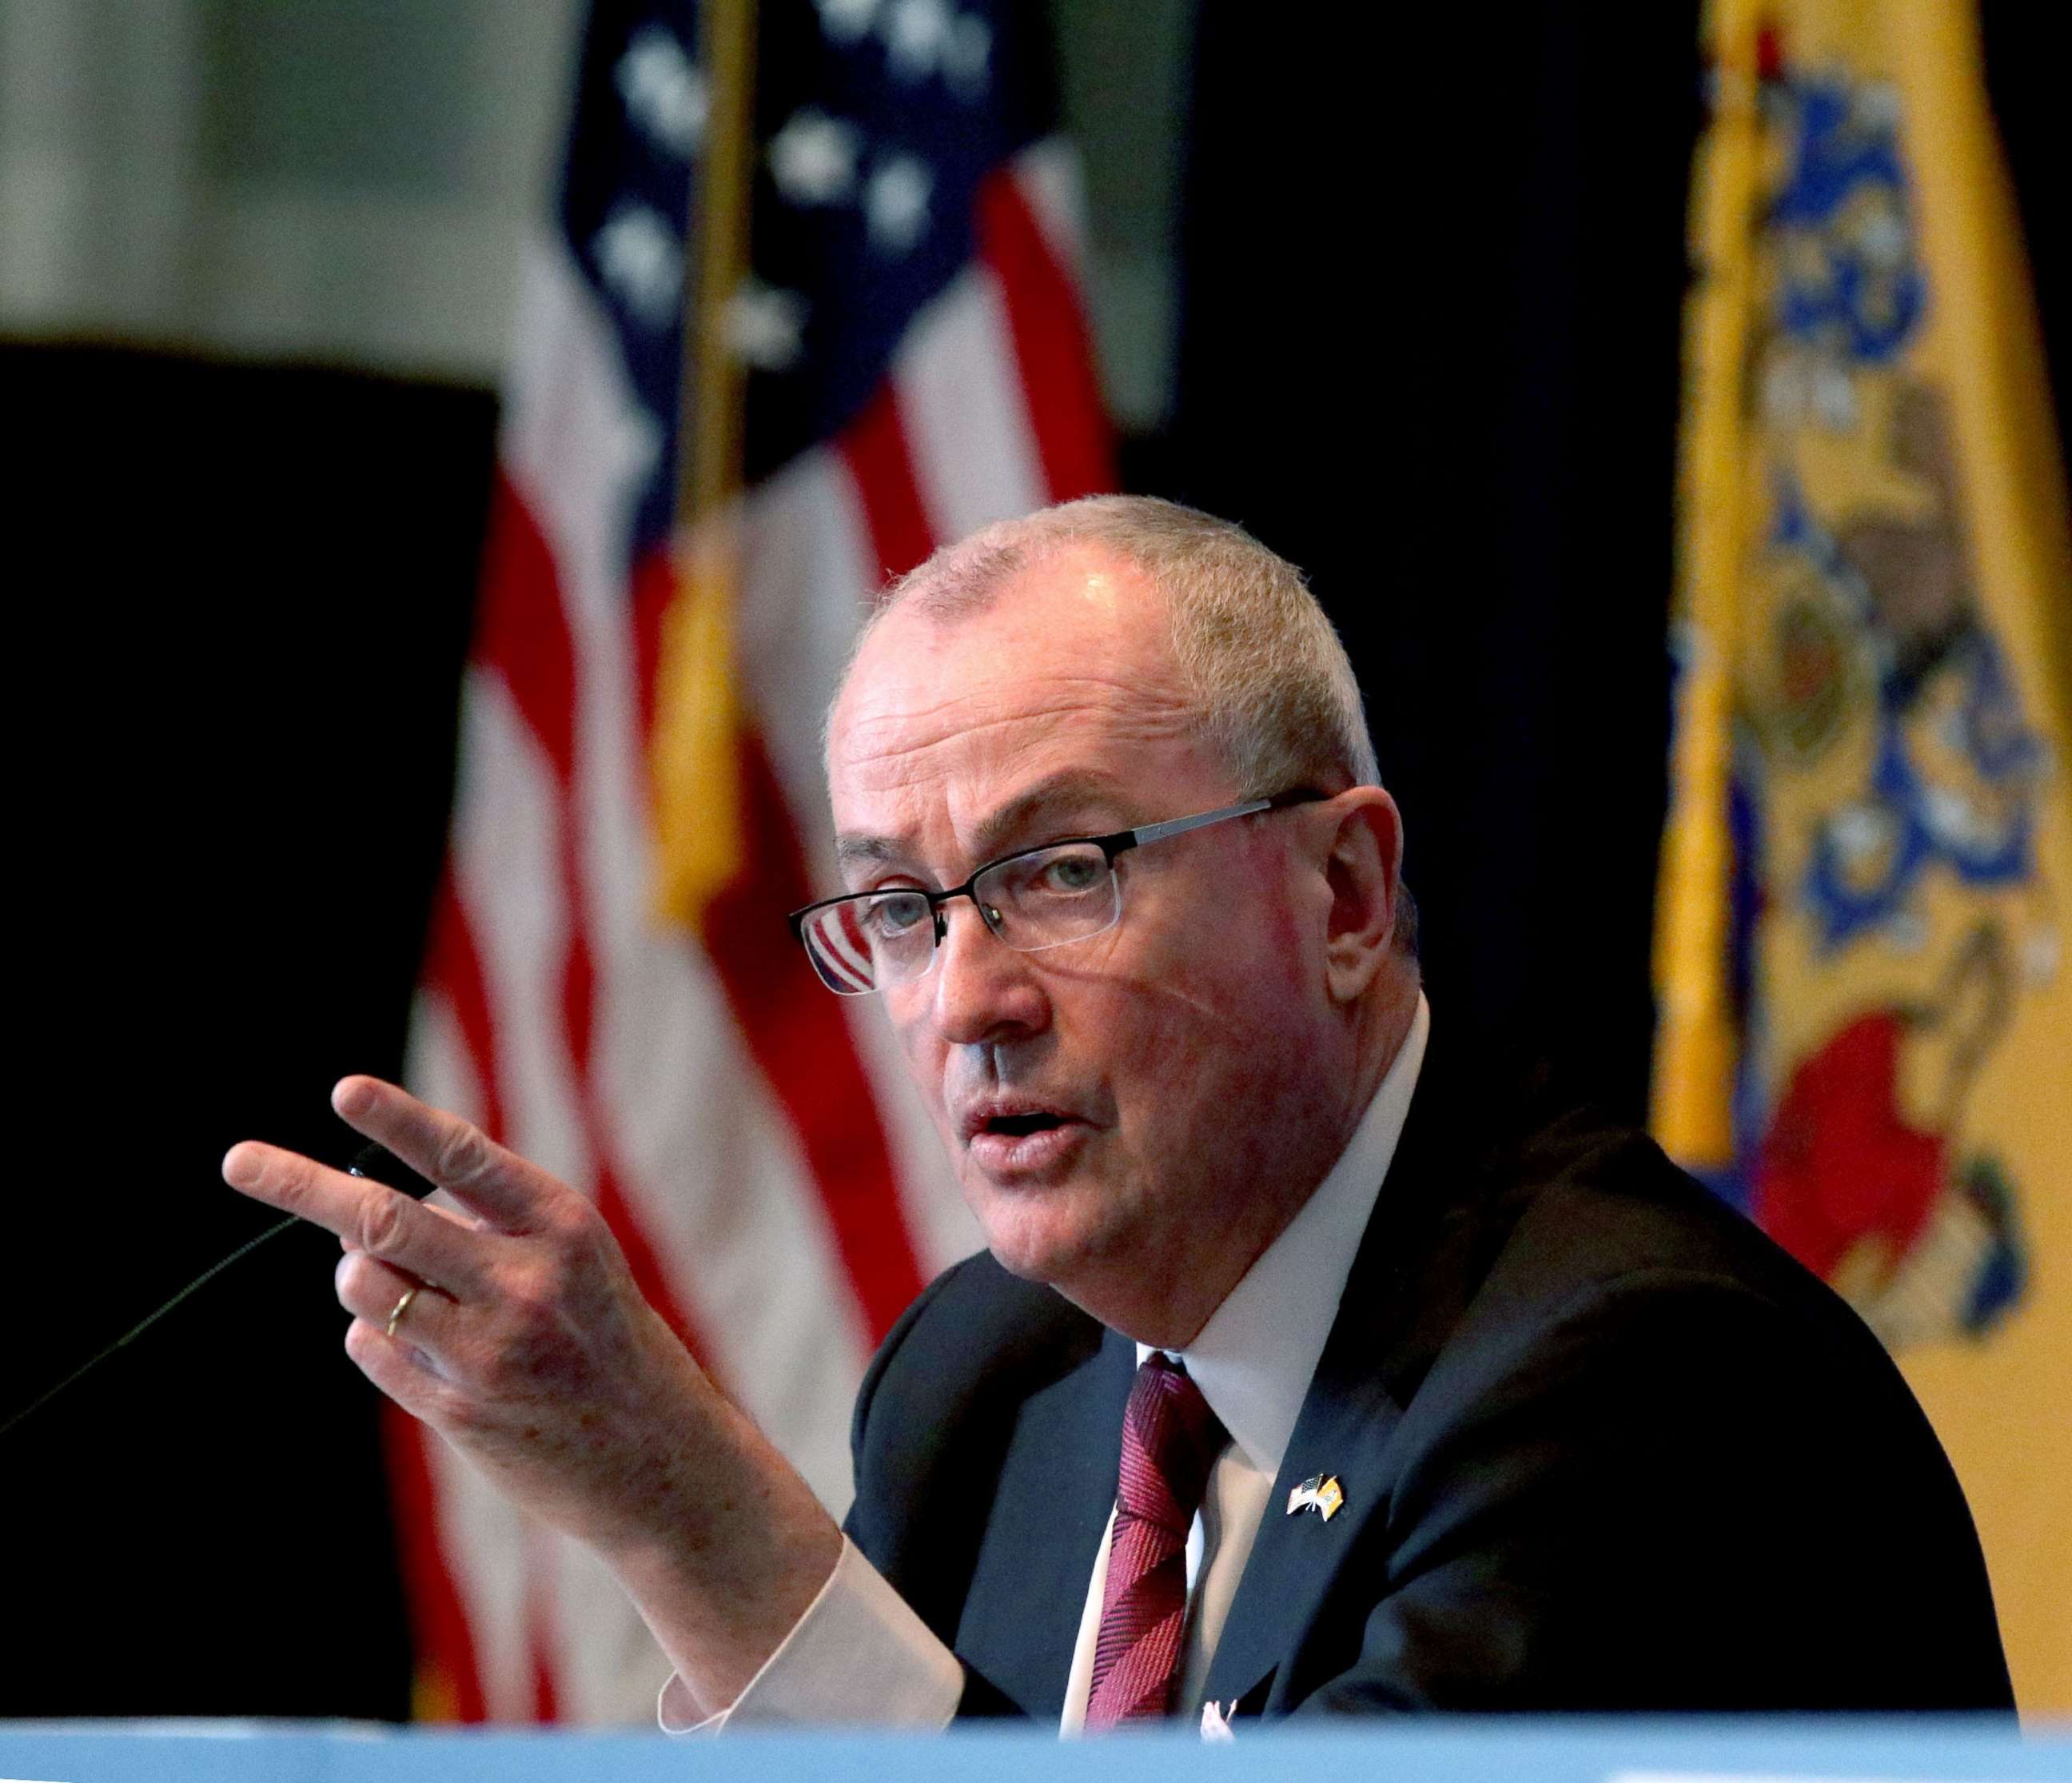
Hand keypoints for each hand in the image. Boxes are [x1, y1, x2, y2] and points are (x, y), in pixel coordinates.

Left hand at [222, 1075, 840, 1709]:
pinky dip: (375, 1334)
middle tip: (238, 1161)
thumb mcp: (572, 1258)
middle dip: (300, 1186)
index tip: (342, 1090)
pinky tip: (426, 1344)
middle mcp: (526, 1281)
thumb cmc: (603, 1336)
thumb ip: (483, 1225)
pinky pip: (373, 1348)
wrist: (657, 1455)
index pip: (465, 1157)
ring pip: (365, 1285)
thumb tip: (357, 1221)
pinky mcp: (460, 1408)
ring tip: (401, 1284)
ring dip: (358, 1274)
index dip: (399, 1121)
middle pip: (384, 1220)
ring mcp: (490, 1349)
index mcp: (561, 1226)